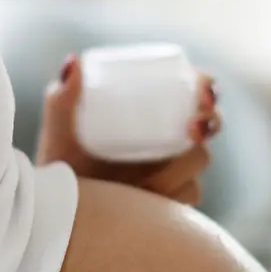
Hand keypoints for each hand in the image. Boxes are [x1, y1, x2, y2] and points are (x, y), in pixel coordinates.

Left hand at [35, 54, 220, 205]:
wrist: (60, 209)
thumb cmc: (61, 165)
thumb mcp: (59, 132)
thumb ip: (60, 99)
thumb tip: (75, 62)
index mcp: (151, 113)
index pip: (191, 91)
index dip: (206, 87)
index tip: (201, 91)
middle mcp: (168, 140)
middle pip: (209, 125)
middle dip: (211, 122)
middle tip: (192, 128)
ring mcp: (173, 173)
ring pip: (199, 163)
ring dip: (182, 168)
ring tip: (149, 179)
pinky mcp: (171, 202)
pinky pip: (189, 195)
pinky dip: (173, 194)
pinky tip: (149, 196)